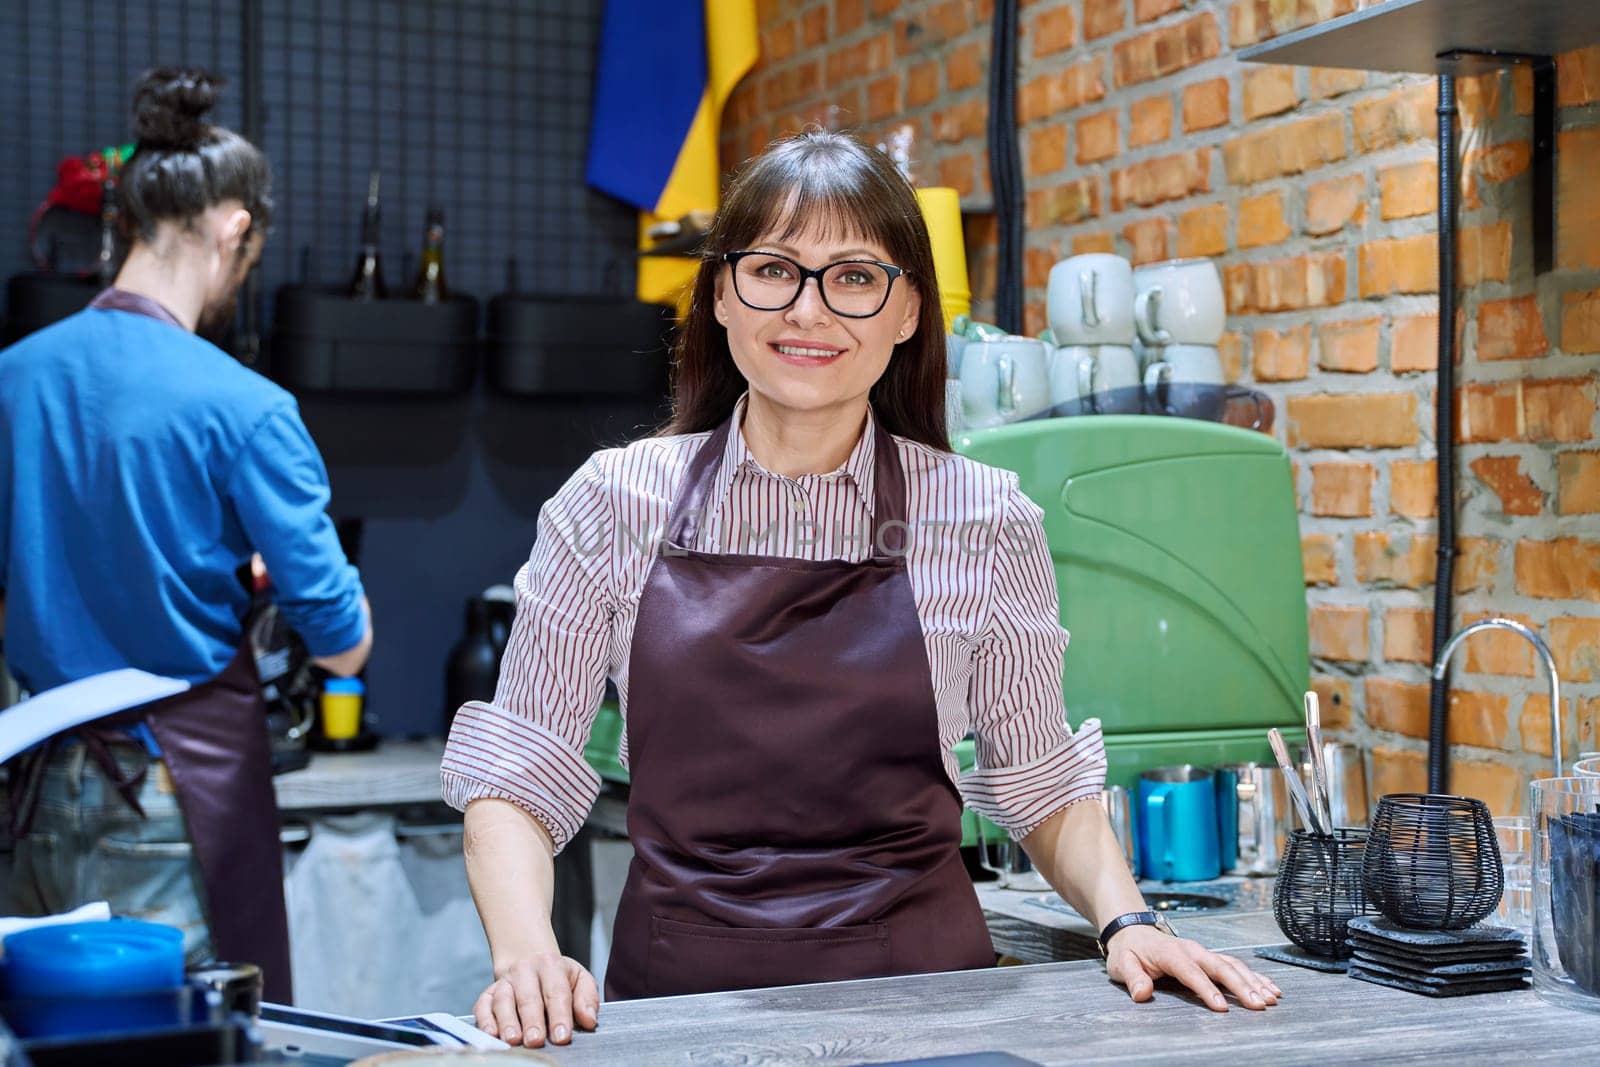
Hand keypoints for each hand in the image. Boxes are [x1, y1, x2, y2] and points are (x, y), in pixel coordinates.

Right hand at [473, 951, 599, 1047]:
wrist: (528, 961)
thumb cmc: (558, 978)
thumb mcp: (579, 980)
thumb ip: (586, 999)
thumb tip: (589, 1021)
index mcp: (551, 965)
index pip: (557, 992)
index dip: (560, 1016)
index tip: (562, 1037)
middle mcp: (525, 970)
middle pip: (528, 997)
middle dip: (532, 1021)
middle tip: (536, 1041)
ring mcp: (504, 982)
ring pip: (503, 1001)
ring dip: (507, 1022)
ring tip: (514, 1040)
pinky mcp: (487, 994)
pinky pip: (482, 1006)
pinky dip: (485, 1021)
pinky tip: (491, 1034)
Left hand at [1104, 926, 1280, 1011]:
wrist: (1133, 932)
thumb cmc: (1130, 951)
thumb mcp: (1121, 964)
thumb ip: (1132, 978)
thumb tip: (1142, 993)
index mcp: (1171, 953)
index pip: (1191, 972)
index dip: (1206, 989)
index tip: (1222, 1007)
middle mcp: (1192, 950)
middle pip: (1220, 967)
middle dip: (1241, 986)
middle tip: (1258, 1004)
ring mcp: (1203, 952)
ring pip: (1233, 965)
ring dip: (1253, 981)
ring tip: (1270, 998)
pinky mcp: (1210, 957)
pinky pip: (1236, 965)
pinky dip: (1254, 976)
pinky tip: (1270, 987)